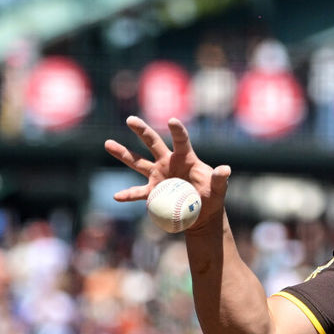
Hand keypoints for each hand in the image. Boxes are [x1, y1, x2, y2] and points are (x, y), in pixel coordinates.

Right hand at [103, 116, 230, 230]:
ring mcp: (158, 175)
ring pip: (138, 162)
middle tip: (131, 120)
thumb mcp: (218, 189)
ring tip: (107, 144)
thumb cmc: (211, 196)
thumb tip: (225, 169)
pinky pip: (138, 192)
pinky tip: (116, 197)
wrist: (201, 213)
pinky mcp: (153, 191)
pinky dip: (128, 195)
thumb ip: (220, 179)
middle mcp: (168, 162)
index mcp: (186, 158)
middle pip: (153, 143)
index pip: (181, 142)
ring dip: (123, 154)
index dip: (178, 132)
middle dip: (142, 131)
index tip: (173, 121)